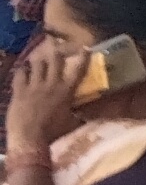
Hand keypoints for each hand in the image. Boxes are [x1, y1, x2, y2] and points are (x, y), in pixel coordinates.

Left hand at [4, 36, 76, 162]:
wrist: (29, 138)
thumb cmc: (53, 133)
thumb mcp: (71, 123)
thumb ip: (78, 115)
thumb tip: (87, 115)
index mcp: (66, 91)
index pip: (78, 70)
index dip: (83, 58)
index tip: (85, 48)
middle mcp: (52, 84)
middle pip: (55, 60)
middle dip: (56, 51)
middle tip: (55, 46)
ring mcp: (34, 86)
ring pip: (37, 64)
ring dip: (38, 60)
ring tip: (38, 58)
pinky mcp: (19, 90)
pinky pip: (20, 74)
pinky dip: (22, 71)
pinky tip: (22, 70)